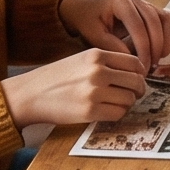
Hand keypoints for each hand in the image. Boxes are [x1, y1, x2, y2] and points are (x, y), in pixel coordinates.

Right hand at [2, 48, 151, 129]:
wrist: (30, 94)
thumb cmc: (56, 78)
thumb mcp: (80, 59)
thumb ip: (105, 62)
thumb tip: (135, 73)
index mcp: (96, 55)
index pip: (135, 63)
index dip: (140, 73)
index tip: (136, 79)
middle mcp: (97, 71)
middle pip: (136, 81)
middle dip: (137, 90)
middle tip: (132, 94)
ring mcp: (94, 92)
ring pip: (130, 99)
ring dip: (127, 103)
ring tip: (115, 103)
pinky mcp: (89, 111)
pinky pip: (118, 113)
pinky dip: (117, 114)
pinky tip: (107, 111)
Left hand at [60, 0, 169, 64]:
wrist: (85, 7)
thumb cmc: (87, 20)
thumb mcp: (93, 34)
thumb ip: (111, 45)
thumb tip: (132, 60)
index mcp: (120, 1)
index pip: (137, 24)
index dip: (143, 46)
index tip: (142, 65)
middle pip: (154, 21)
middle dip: (155, 46)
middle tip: (151, 66)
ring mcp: (144, 2)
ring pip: (164, 19)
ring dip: (165, 41)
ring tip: (158, 59)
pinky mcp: (150, 10)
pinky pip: (165, 20)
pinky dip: (168, 36)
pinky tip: (163, 52)